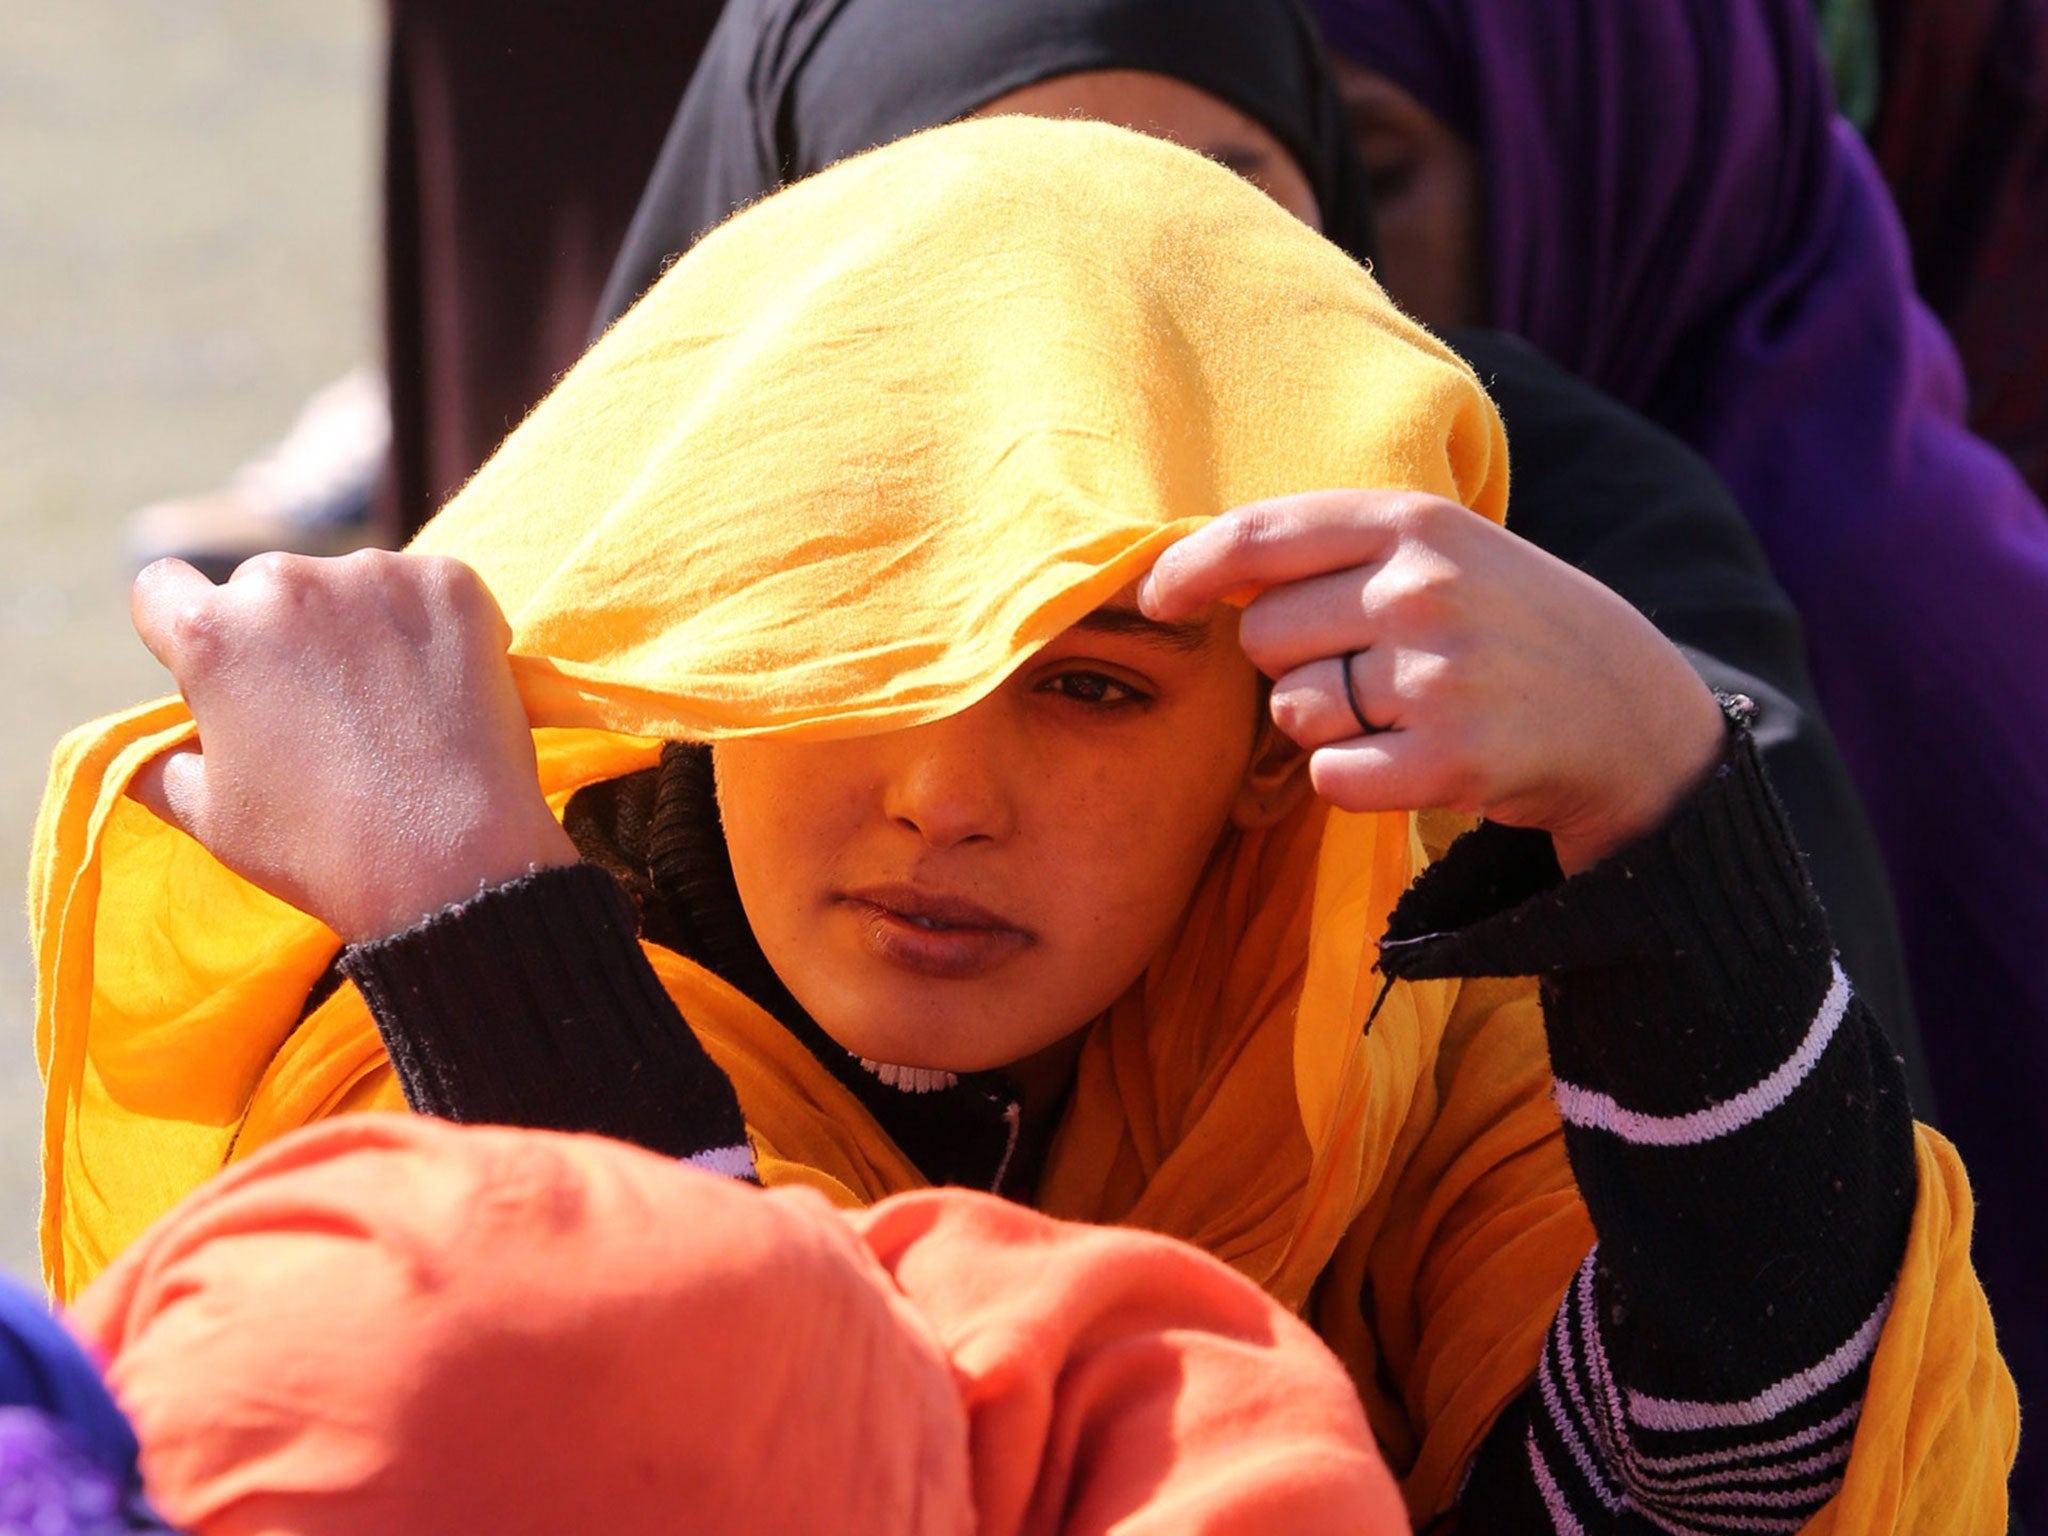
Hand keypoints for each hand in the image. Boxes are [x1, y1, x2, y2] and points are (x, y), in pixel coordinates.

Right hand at [129, 550, 576, 942]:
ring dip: (360, 626)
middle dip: (282, 636)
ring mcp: (376, 576)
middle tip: (325, 712)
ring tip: (391, 711)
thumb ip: (159, 760)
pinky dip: (434, 628)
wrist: (453, 865)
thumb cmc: (321, 848)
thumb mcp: (208, 816)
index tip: (222, 670)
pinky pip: (429, 591)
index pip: (163, 589)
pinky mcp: (452, 583)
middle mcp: (285, 584)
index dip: (184, 630)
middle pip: (266, 588)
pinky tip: (444, 691)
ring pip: (350, 587)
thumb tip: (150, 742)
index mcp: (210, 632)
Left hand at [1139, 491, 1725, 873]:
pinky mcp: (1448, 760)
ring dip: (1326, 725)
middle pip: (1262, 635)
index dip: (1189, 567)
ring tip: (1404, 713)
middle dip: (1292, 662)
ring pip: (1292, 710)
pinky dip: (1355, 780)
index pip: (1260, 534)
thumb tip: (1198, 566)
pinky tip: (1415, 760)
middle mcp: (1422, 587)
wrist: (1635, 721)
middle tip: (1369, 670)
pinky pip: (1329, 777)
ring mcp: (1437, 674)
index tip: (1157, 596)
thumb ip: (1340, 549)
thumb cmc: (1513, 629)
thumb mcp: (1447, 552)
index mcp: (1416, 520)